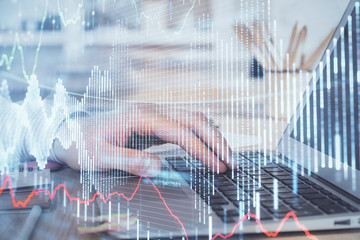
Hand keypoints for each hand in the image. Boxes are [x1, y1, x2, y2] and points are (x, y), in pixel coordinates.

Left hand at [53, 104, 231, 176]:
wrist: (69, 133)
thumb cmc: (82, 143)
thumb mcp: (101, 156)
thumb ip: (130, 160)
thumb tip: (158, 167)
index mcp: (139, 117)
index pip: (180, 131)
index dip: (201, 149)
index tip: (216, 166)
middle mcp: (150, 111)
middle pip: (193, 119)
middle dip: (215, 139)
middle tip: (230, 160)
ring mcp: (153, 115)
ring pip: (191, 119)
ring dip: (211, 135)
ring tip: (225, 154)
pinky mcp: (153, 123)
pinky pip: (182, 125)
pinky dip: (199, 135)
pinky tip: (207, 145)